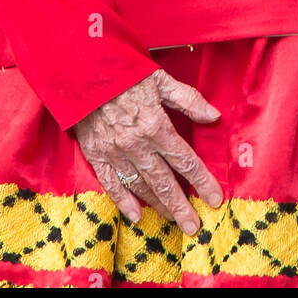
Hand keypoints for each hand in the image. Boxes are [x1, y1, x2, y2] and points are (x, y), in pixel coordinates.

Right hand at [73, 68, 224, 233]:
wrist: (83, 71)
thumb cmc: (125, 72)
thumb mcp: (161, 79)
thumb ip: (188, 99)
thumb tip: (213, 115)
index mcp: (157, 126)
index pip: (185, 160)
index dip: (202, 181)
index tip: (214, 199)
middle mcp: (138, 144)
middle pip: (165, 182)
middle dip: (181, 206)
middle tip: (193, 226)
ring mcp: (115, 152)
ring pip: (141, 186)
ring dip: (158, 205)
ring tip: (172, 219)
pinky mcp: (96, 154)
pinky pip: (111, 184)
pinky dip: (124, 202)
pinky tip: (136, 215)